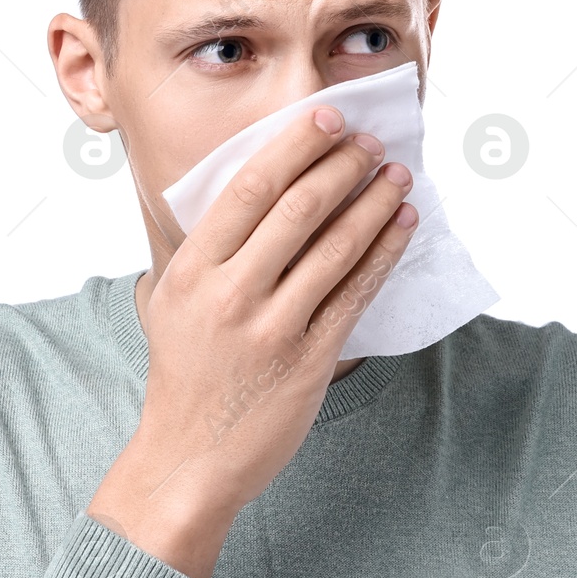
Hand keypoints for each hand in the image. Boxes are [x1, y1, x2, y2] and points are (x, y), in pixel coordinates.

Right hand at [87, 104, 416, 577]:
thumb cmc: (186, 377)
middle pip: (298, 208)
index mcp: (191, 271)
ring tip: (398, 175)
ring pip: (336, 246)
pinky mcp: (310, 360)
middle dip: (343, 165)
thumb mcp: (174, 303)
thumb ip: (212, 252)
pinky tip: (402, 225)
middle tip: (371, 142)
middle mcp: (230, 295)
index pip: (249, 189)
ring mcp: (273, 329)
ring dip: (374, 202)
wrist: (189, 459)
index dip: (295, 146)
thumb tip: (264, 190)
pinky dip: (384, 252)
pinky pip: (356, 293)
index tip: (327, 118)